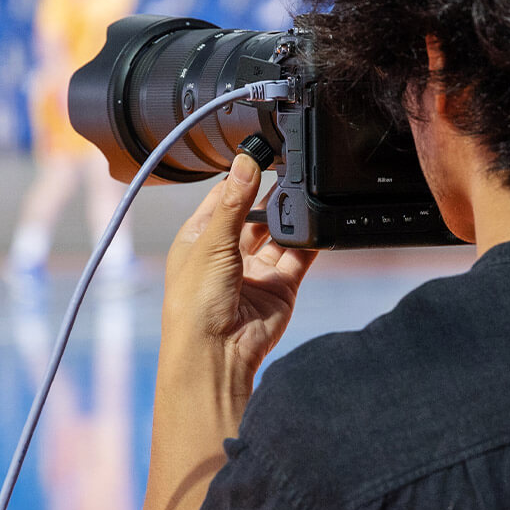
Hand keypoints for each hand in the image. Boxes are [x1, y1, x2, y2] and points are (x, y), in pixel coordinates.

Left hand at [162, 153, 317, 391]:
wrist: (215, 354)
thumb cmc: (194, 304)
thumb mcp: (211, 242)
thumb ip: (233, 202)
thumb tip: (244, 163)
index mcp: (199, 239)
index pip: (222, 197)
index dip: (240, 177)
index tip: (260, 154)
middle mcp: (226, 253)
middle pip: (253, 214)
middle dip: (269, 196)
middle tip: (288, 171)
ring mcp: (254, 271)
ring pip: (278, 234)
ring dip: (289, 217)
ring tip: (303, 193)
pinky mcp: (280, 288)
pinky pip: (298, 258)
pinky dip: (308, 242)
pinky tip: (316, 223)